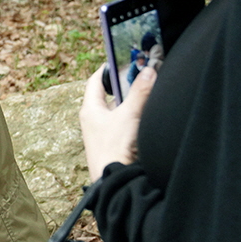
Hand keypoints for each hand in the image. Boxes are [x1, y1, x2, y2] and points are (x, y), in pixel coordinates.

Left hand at [79, 65, 156, 181]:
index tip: (122, 59)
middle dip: (126, 84)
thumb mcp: (130, 115)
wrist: (115, 182)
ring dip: (133, 101)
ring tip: (150, 91)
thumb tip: (149, 70)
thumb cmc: (114, 149)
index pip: (96, 81)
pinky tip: (148, 116)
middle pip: (110, 95)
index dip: (108, 68)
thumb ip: (141, 92)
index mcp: (90, 109)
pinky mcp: (115, 144)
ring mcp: (104, 133)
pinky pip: (126, 124)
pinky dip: (136, 116)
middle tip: (143, 74)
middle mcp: (94, 120)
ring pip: (120, 110)